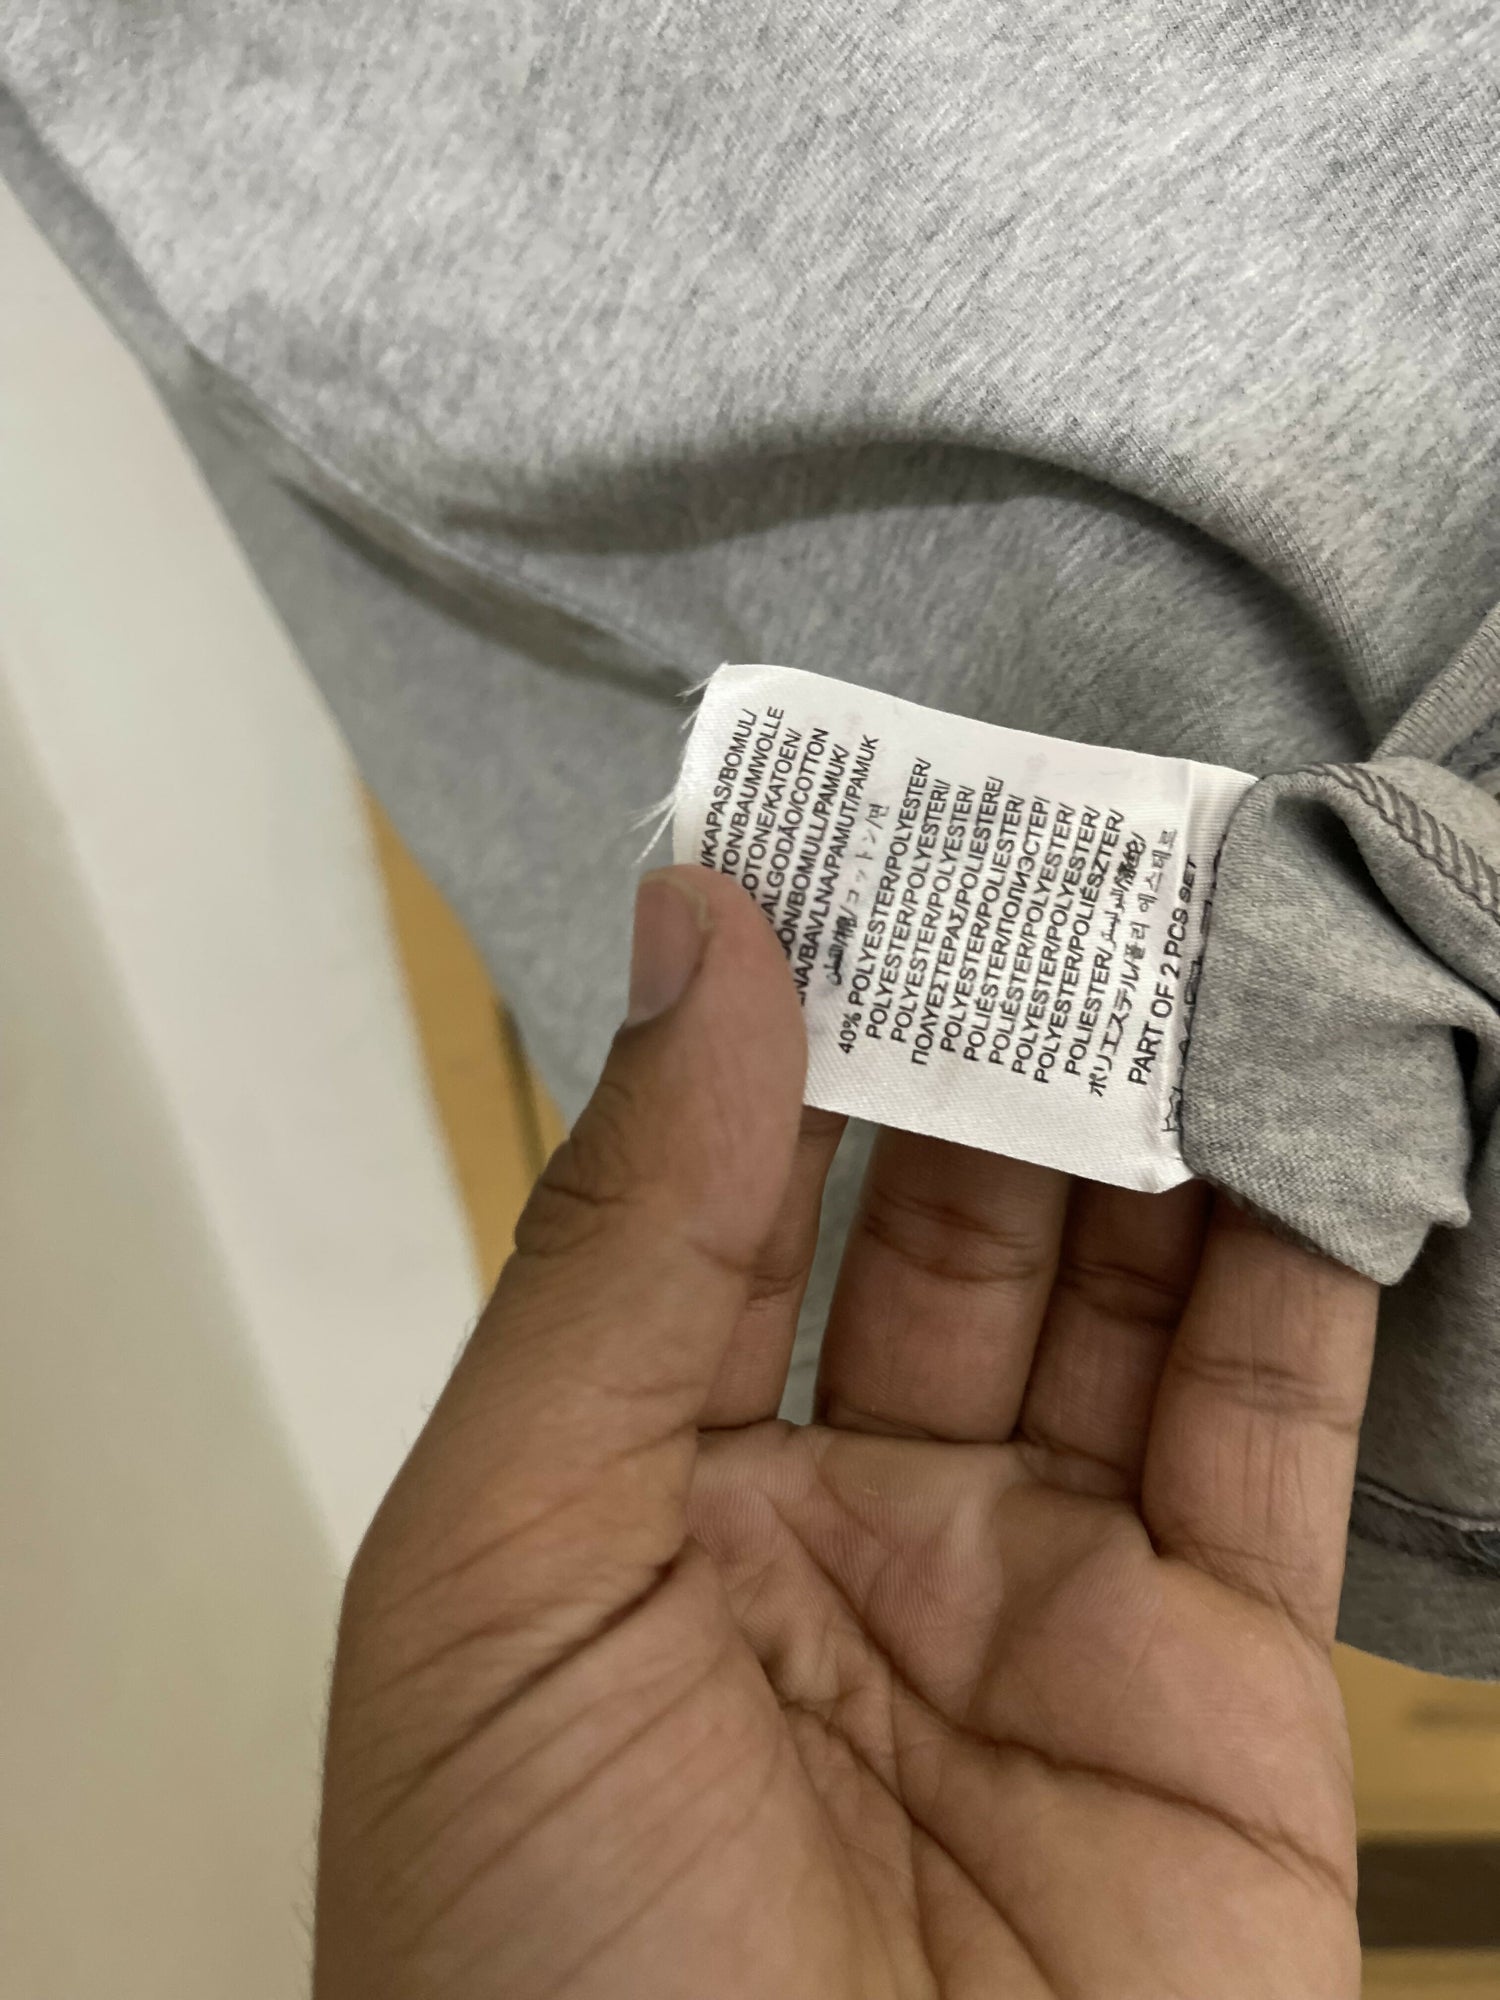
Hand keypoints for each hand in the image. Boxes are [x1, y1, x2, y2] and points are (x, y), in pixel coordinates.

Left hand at [315, 866, 1376, 1999]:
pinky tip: (1327, 1104)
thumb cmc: (552, 1961)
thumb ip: (622, 1242)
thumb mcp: (510, 1566)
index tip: (859, 828)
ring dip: (1166, 1112)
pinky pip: (1275, 1426)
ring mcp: (1046, 1593)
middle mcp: (849, 1517)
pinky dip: (1317, 1262)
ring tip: (1212, 920)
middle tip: (1066, 838)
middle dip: (1005, 1033)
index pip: (733, 1179)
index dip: (795, 1005)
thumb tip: (697, 932)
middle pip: (949, 1212)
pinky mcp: (1227, 1684)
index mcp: (650, 1485)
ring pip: (1127, 1289)